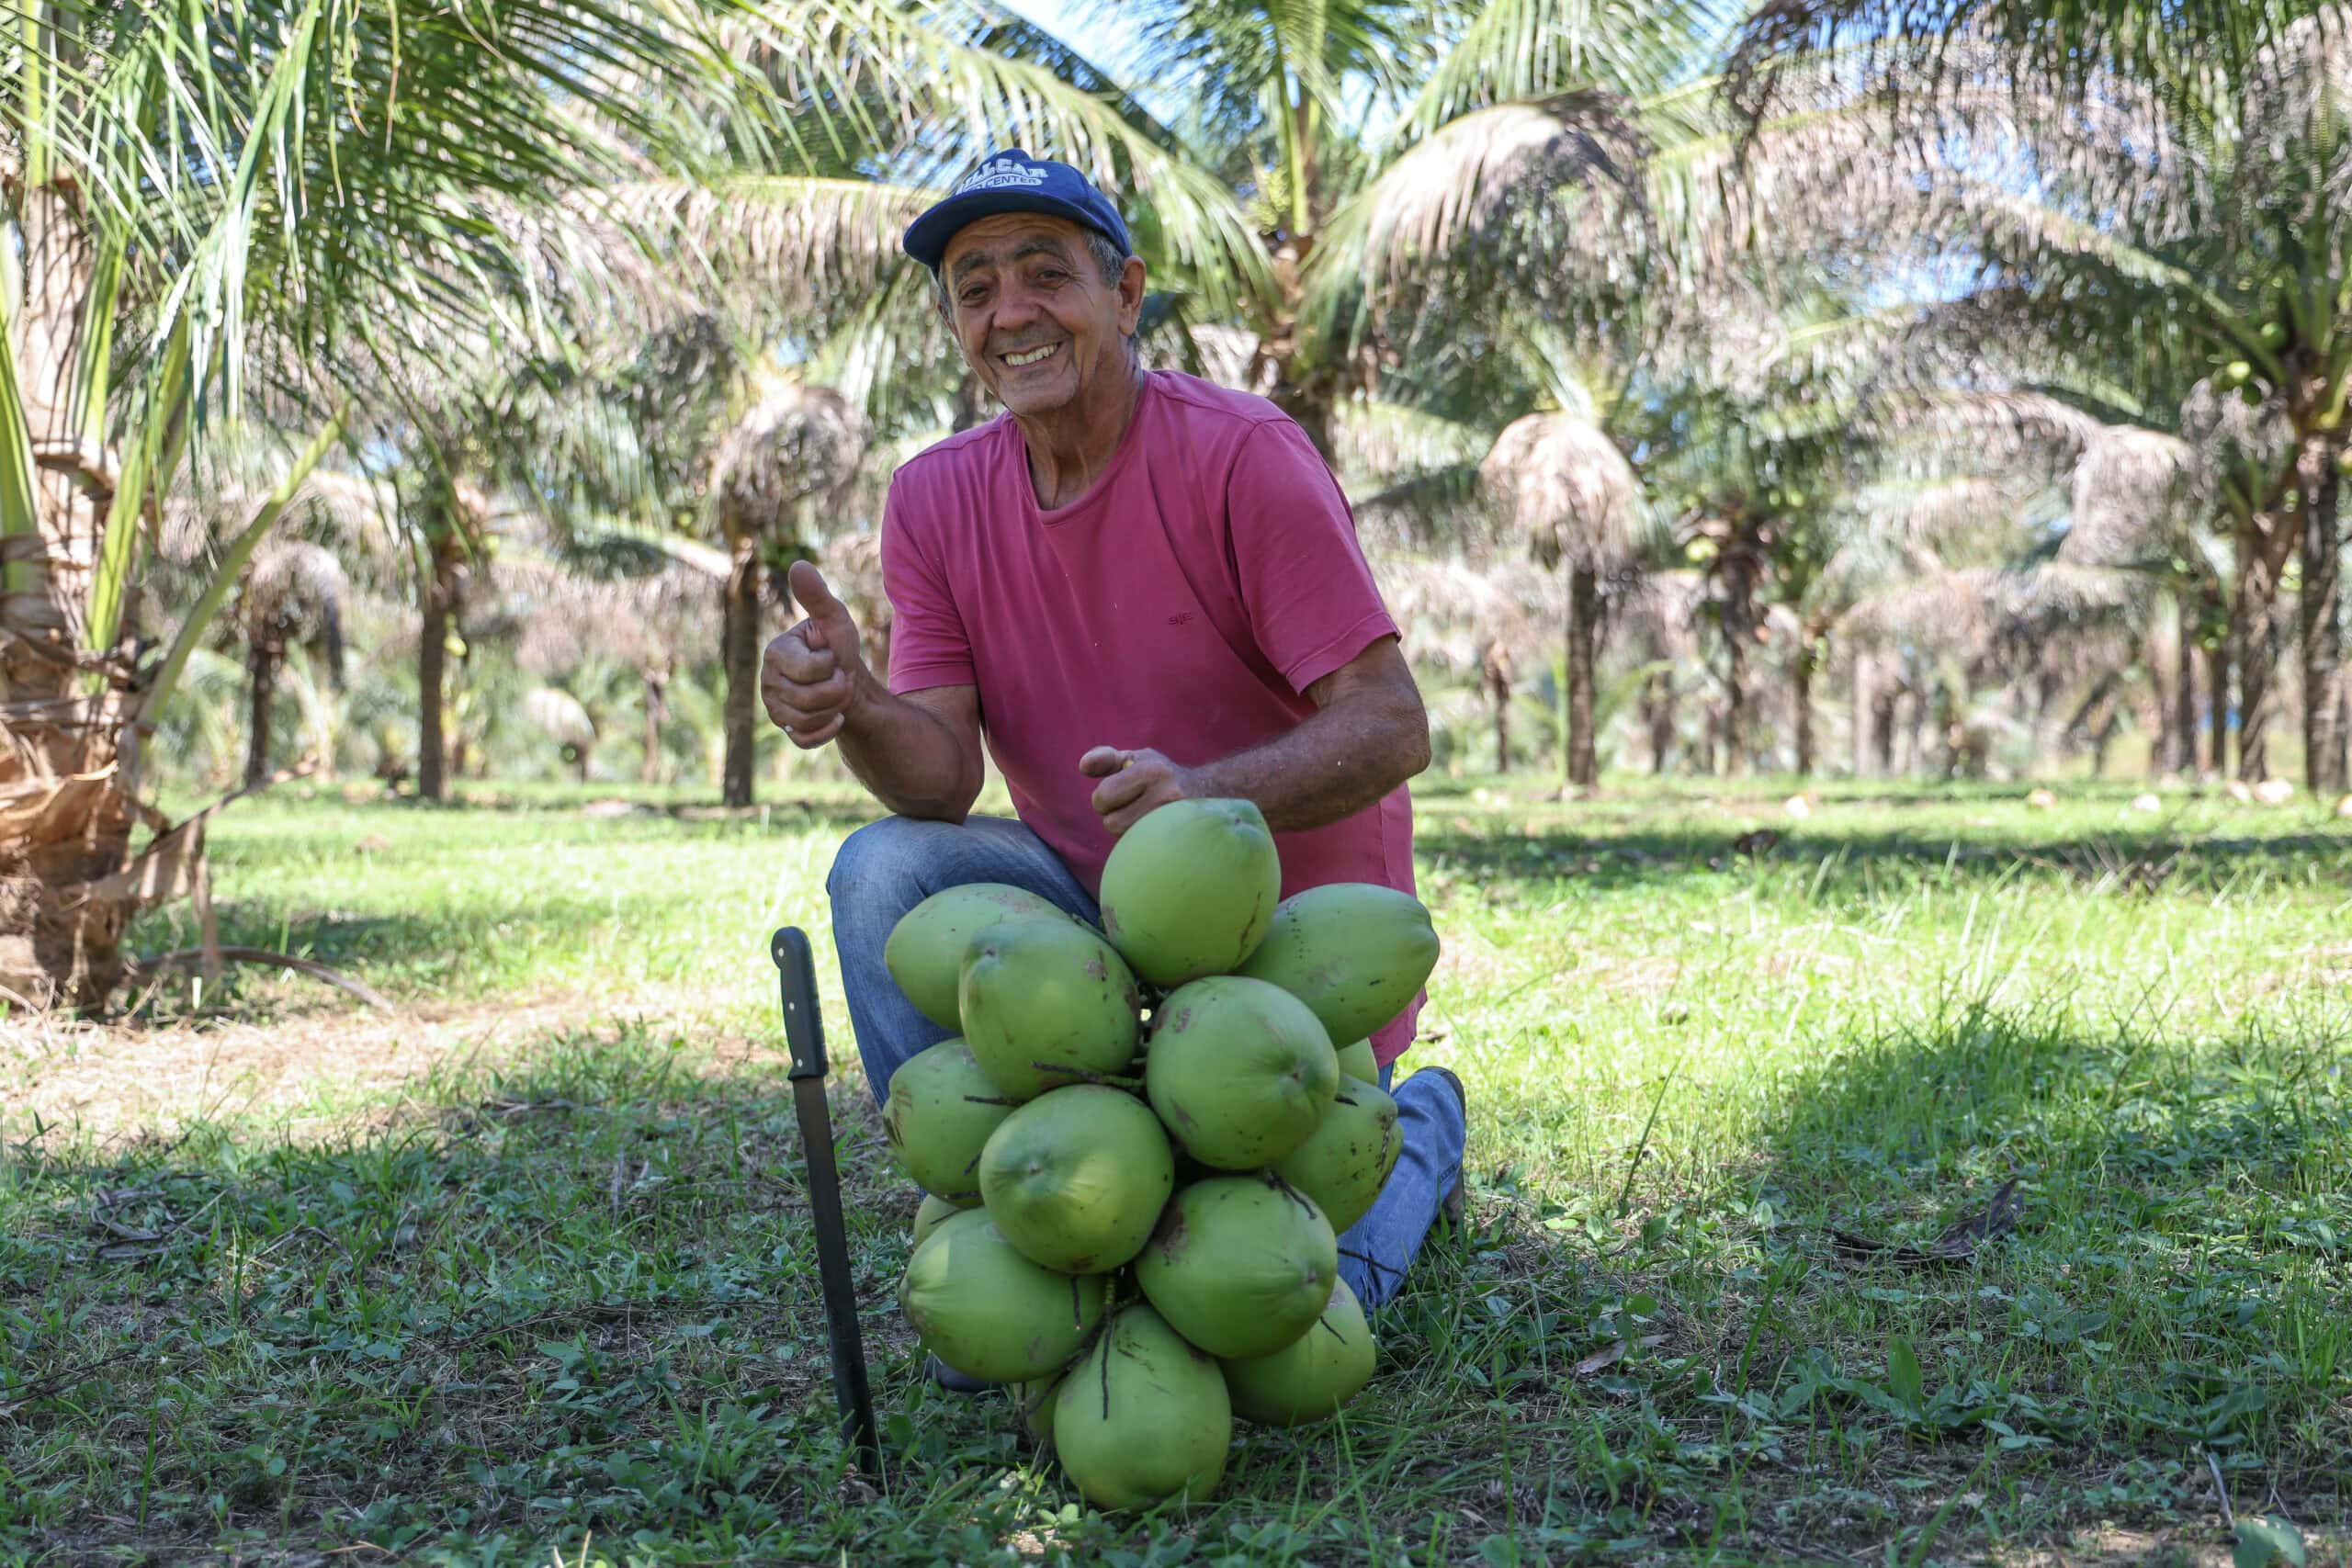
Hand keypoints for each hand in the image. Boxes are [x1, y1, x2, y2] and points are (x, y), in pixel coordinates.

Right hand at [761, 562, 867, 748]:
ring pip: (808, 719)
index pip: (809, 669)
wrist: (849, 681)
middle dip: (837, 690)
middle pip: (809, 698)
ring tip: (834, 695)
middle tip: (839, 679)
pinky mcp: (785, 729)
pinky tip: (835, 718)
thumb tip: (798, 564)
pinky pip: (804, 739)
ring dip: (834, 708)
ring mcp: (774, 707)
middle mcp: (768, 681)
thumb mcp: (834, 619)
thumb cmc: (838, 647)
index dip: (831, 666)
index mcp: (775, 653)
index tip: (832, 658)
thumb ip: (816, 596)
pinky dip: (826, 731)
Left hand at [1080, 745, 1201, 836]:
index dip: (1104, 799)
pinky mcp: (1183, 840)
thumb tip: (1083, 766)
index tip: (1117, 794)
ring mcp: (1177, 819)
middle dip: (1115, 817)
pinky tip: (1152, 831)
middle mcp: (1168, 793)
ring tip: (1144, 819)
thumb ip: (1106, 760)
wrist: (1209, 792)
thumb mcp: (1135, 759)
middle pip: (1113, 823)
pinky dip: (1141, 843)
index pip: (1104, 796)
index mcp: (1151, 769)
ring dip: (1129, 831)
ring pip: (1126, 839)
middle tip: (1132, 808)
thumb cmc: (1160, 774)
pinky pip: (1142, 850)